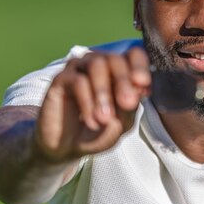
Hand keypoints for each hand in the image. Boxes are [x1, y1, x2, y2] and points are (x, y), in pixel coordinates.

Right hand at [34, 47, 150, 162]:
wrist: (67, 148)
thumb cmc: (99, 132)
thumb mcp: (122, 123)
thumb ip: (130, 106)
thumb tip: (137, 87)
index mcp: (120, 71)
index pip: (134, 55)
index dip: (140, 65)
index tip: (143, 83)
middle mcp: (100, 64)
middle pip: (115, 59)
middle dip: (124, 81)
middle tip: (128, 103)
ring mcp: (79, 68)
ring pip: (96, 64)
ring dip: (104, 92)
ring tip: (105, 118)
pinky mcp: (61, 79)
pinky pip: (77, 80)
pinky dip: (88, 102)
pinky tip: (92, 121)